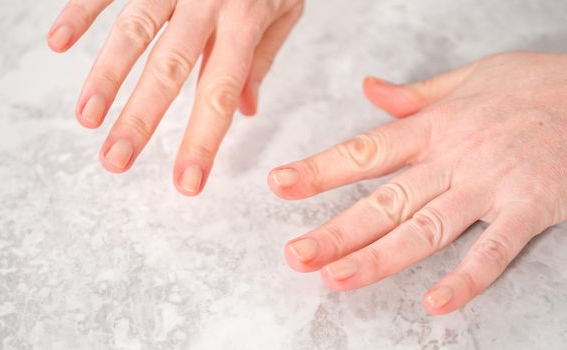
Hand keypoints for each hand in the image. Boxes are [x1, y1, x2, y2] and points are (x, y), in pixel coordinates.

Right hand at [47, 0, 302, 194]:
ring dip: (106, 76)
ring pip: (134, 30)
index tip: (186, 184)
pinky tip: (57, 42)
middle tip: (115, 163)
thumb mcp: (285, 7)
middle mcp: (207, 1)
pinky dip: (80, 10)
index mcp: (246, 19)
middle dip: (141, 120)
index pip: (221, 93)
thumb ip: (262, 57)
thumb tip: (247, 112)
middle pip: (170, 69)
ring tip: (86, 119)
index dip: (203, 141)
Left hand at [268, 52, 566, 313]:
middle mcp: (453, 160)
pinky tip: (437, 304)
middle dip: (338, 230)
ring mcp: (490, 186)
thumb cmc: (534, 86)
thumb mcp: (470, 76)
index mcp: (434, 128)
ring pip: (425, 229)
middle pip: (384, 202)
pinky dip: (468, 279)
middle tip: (297, 256)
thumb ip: (416, 94)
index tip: (280, 185)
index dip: (320, 170)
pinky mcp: (529, 208)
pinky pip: (494, 250)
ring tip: (337, 280)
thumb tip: (369, 90)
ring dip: (380, 258)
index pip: (365, 152)